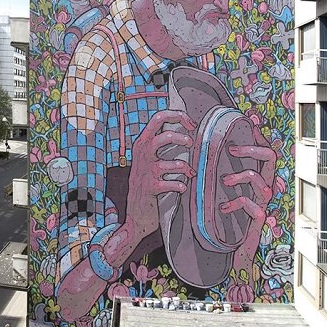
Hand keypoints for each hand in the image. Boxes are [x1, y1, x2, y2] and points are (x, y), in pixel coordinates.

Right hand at [125, 109, 197, 239]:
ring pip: (174, 163)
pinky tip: (182, 188)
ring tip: (189, 173)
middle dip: (182, 139)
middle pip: (165, 136)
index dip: (178, 116)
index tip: (191, 124)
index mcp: (142, 143)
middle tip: (190, 145)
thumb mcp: (146, 157)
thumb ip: (158, 141)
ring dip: (185, 168)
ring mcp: (147, 171)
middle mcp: (143, 154)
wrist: (135, 209)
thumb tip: (183, 126)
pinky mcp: (152, 188)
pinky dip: (181, 186)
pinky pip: (174, 184)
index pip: (158, 118)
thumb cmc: (145, 180)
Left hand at [221, 125, 275, 275]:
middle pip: (271, 156)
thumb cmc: (215, 211)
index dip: (256, 133)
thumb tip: (196, 142)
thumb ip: (210, 166)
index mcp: (250, 172)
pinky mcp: (256, 216)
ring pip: (260, 179)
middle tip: (232, 149)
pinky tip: (224, 208)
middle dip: (253, 149)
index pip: (261, 147)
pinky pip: (254, 205)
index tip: (245, 120)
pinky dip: (237, 204)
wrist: (223, 245)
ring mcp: (260, 199)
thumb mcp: (211, 184)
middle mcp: (260, 183)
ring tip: (224, 181)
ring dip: (241, 176)